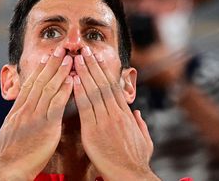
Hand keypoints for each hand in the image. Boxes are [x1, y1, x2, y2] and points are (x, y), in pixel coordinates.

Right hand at [0, 47, 72, 179]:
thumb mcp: (0, 140)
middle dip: (51, 64)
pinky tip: (72, 80)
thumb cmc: (5, 159)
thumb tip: (0, 135)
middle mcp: (25, 109)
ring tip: (69, 58)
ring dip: (60, 71)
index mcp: (17, 111)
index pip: (29, 85)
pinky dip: (65, 90)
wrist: (7, 169)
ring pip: (49, 88)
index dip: (39, 71)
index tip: (46, 59)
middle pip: (39, 81)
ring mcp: (35, 116)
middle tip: (60, 50)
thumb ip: (6, 132)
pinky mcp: (46, 126)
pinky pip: (57, 104)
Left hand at [73, 47, 157, 180]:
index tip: (97, 59)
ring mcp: (105, 121)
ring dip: (84, 73)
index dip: (104, 71)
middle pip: (103, 84)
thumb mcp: (144, 140)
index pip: (113, 88)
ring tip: (76, 58)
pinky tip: (73, 80)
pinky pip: (85, 108)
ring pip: (94, 91)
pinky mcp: (93, 131)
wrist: (130, 175)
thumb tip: (137, 114)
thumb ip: (140, 125)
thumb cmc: (136, 160)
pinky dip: (79, 92)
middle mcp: (116, 113)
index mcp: (126, 114)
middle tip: (84, 50)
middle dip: (93, 65)